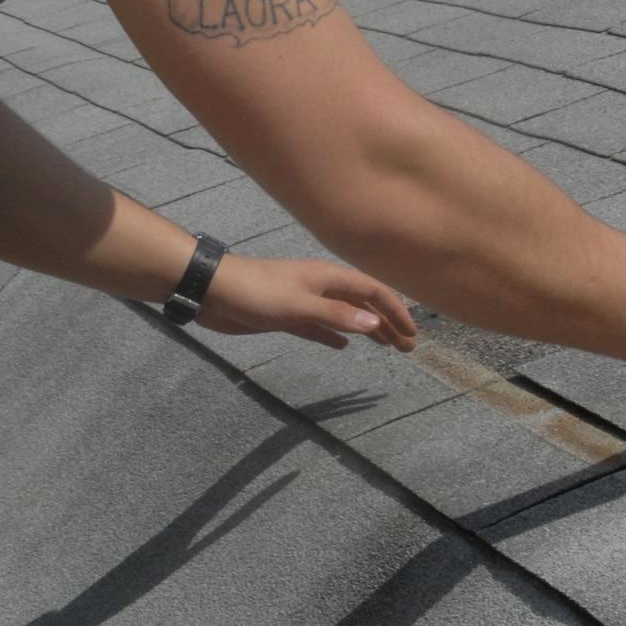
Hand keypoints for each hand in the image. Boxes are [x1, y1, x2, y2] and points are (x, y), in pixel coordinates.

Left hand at [196, 254, 416, 351]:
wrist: (212, 291)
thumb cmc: (256, 294)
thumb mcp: (299, 307)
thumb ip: (336, 316)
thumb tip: (375, 324)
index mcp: (328, 278)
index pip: (373, 292)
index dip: (395, 311)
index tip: (412, 334)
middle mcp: (321, 288)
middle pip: (363, 304)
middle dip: (387, 323)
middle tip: (408, 347)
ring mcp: (304, 302)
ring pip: (344, 316)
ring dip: (367, 330)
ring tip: (387, 347)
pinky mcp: (287, 317)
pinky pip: (320, 327)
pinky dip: (335, 335)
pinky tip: (344, 346)